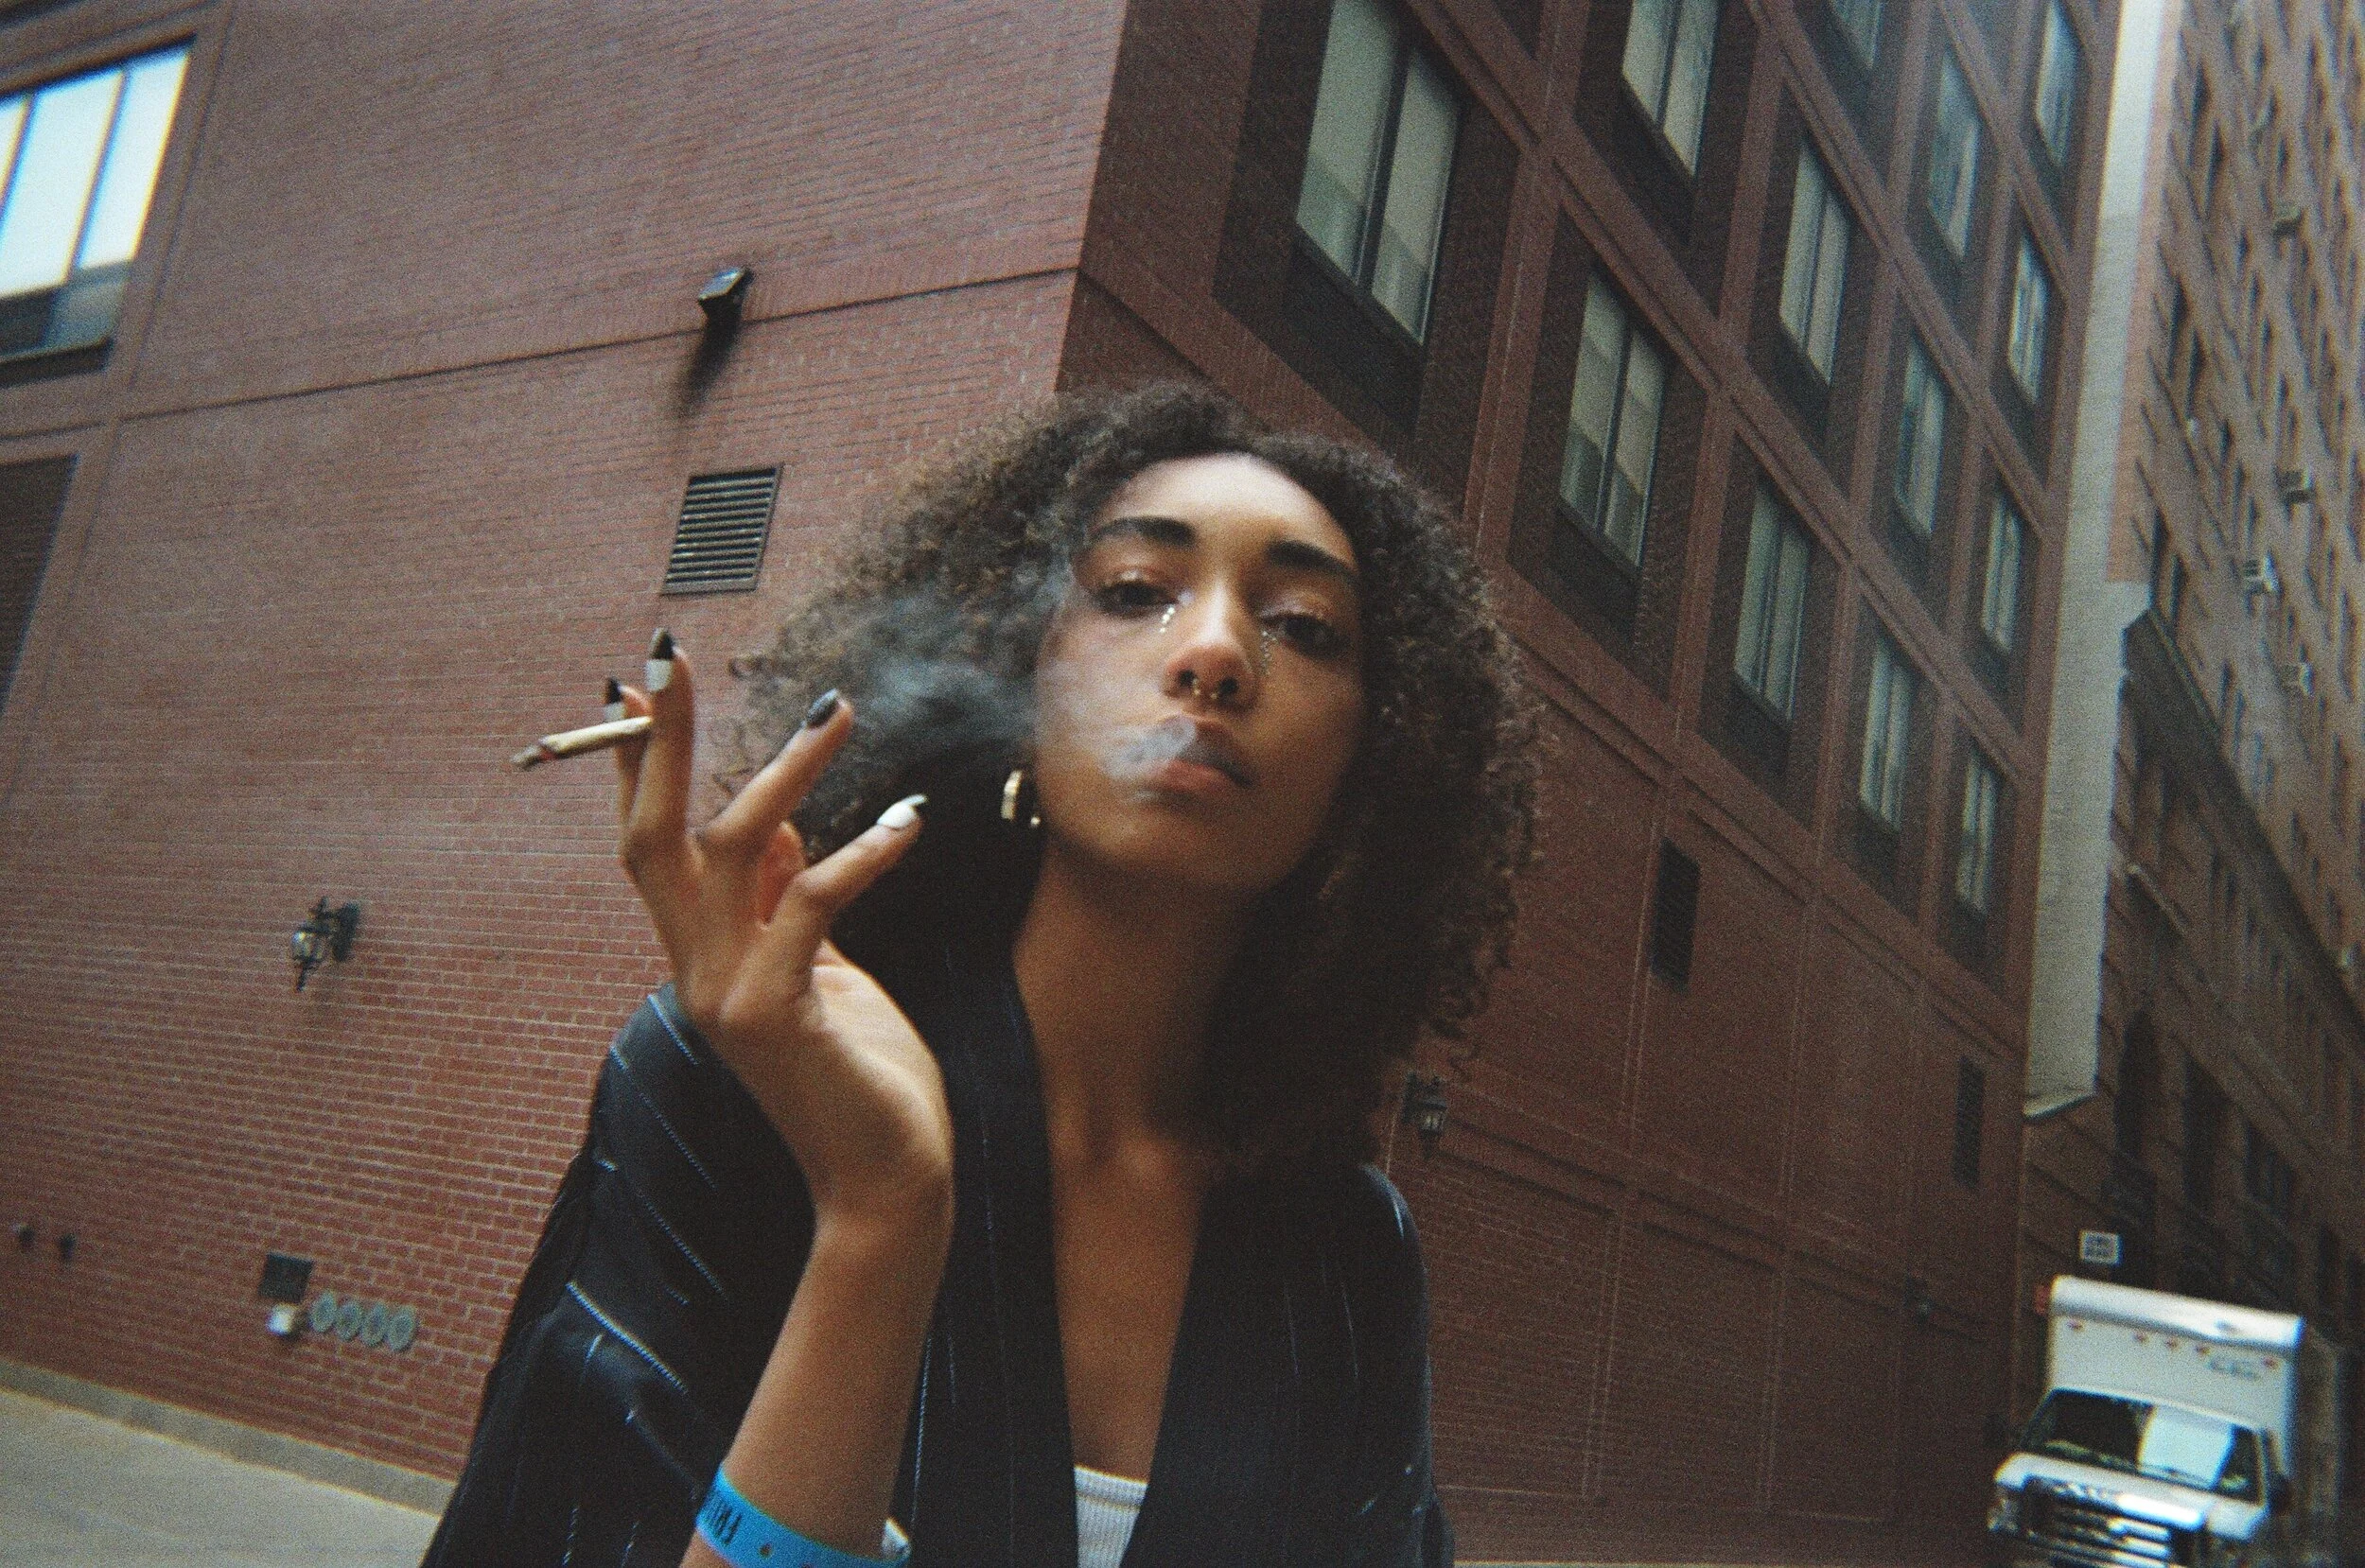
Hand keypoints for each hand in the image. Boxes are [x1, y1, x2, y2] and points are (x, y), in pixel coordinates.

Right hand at [613, 634, 951, 1226]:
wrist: (882, 1183)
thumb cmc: (861, 1074)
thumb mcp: (820, 971)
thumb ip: (787, 903)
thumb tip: (781, 823)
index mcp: (700, 957)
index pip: (648, 844)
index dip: (638, 764)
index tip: (640, 684)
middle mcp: (695, 971)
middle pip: (651, 835)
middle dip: (660, 741)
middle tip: (671, 655)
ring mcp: (727, 995)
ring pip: (730, 851)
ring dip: (787, 771)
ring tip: (839, 712)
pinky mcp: (777, 1014)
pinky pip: (810, 906)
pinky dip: (861, 853)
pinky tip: (910, 819)